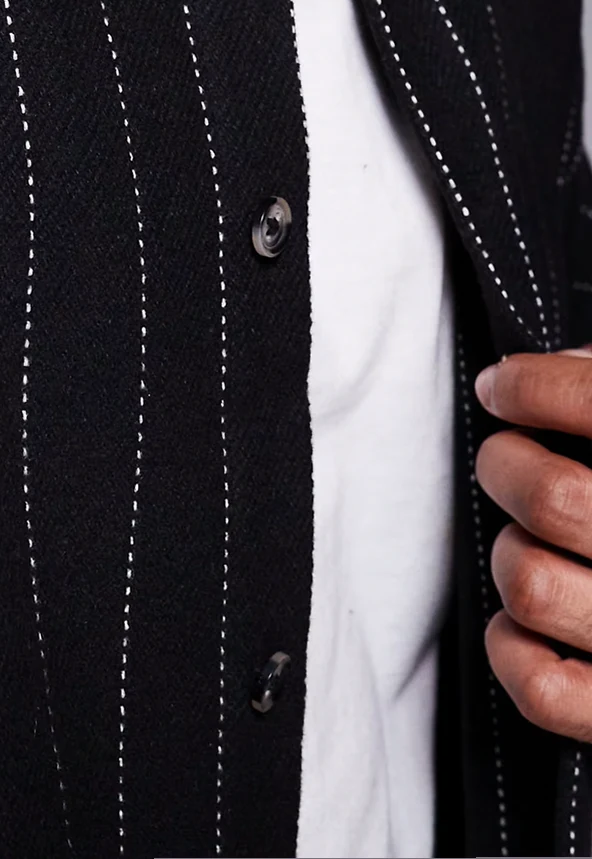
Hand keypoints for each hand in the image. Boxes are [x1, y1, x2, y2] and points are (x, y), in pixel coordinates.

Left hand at [474, 346, 591, 742]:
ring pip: (531, 582)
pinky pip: (540, 687)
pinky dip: (510, 644)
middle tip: (510, 457)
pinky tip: (526, 618)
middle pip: (551, 497)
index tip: (506, 386)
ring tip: (533, 539)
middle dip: (507, 464)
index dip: (533, 385)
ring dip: (510, 550)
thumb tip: (550, 370)